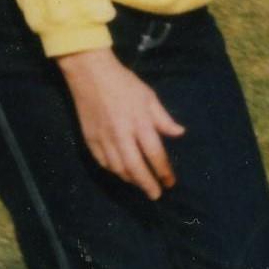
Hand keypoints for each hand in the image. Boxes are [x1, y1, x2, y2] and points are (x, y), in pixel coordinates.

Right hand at [58, 48, 183, 199]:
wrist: (90, 73)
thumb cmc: (123, 82)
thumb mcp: (148, 97)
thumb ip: (163, 119)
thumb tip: (179, 133)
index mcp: (139, 122)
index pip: (154, 154)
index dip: (163, 171)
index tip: (170, 183)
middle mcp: (121, 134)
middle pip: (136, 167)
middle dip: (147, 184)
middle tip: (156, 195)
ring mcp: (103, 138)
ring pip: (118, 168)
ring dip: (131, 180)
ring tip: (140, 185)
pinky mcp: (90, 139)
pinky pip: (103, 162)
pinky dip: (114, 171)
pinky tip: (121, 173)